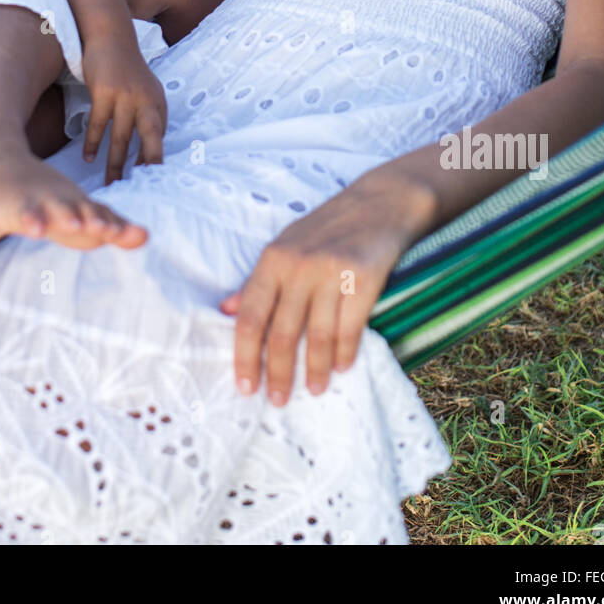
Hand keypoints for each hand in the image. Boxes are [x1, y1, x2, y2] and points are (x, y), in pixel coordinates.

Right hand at [80, 39, 166, 182]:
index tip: (154, 182)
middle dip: (148, 164)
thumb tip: (150, 149)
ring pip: (120, 137)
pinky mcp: (105, 92)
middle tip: (144, 188)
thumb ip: (150, 116)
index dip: (156, 159)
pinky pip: (98, 124)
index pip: (160, 137)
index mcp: (158, 103)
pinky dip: (92, 143)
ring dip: (115, 162)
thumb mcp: (147, 91)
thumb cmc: (128, 70)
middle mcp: (146, 100)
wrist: (111, 38)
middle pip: (150, 138)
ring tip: (112, 182)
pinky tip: (88, 158)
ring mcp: (126, 96)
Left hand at [218, 171, 435, 404]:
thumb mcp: (284, 246)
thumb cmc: (326, 228)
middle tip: (277, 400)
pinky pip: (350, 328)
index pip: (250, 317)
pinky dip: (344, 353)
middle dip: (277, 374)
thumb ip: (258, 281)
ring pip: (316, 337)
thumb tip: (226, 310)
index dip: (245, 356)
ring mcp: (332, 273)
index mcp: (272, 260)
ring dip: (313, 370)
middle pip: (281, 334)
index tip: (245, 386)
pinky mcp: (365, 279)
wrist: (378, 203)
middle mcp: (298, 267)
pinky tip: (341, 367)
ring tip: (312, 390)